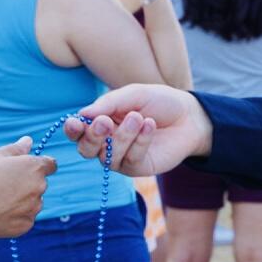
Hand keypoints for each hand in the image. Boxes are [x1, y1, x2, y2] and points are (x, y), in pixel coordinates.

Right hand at [0, 137, 56, 240]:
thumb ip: (16, 148)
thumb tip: (29, 141)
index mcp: (34, 167)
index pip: (50, 164)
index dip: (40, 165)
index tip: (27, 168)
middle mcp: (40, 186)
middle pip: (39, 183)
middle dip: (26, 182)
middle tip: (3, 184)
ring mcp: (35, 207)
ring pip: (33, 201)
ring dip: (22, 199)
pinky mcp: (27, 224)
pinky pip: (24, 217)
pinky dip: (15, 215)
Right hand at [63, 84, 211, 176]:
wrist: (189, 116)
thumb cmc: (159, 102)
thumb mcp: (134, 94)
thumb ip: (109, 103)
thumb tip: (82, 114)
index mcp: (100, 122)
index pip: (78, 131)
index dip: (73, 129)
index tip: (74, 122)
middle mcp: (106, 142)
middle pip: (86, 149)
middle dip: (92, 137)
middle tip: (105, 122)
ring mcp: (121, 157)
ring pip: (108, 156)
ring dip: (122, 136)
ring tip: (138, 117)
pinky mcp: (138, 167)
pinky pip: (131, 159)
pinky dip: (139, 141)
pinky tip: (150, 125)